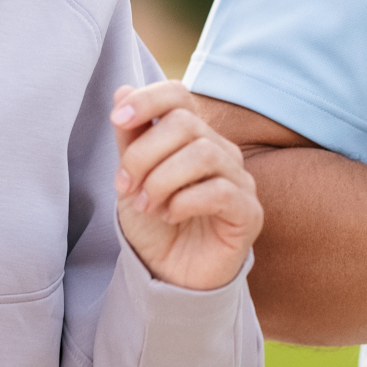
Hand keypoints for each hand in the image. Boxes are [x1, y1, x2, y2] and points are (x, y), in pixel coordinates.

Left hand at [112, 80, 262, 290]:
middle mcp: (221, 151)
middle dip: (144, 154)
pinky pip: (219, 191)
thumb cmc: (155, 226)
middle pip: (185, 124)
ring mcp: (240, 180)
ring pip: (203, 154)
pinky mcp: (248, 212)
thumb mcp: (131, 179)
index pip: (179, 95)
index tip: (118, 119)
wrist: (170, 277)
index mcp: (192, 137)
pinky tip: (170, 216)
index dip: (148, 99)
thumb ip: (130, 138)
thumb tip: (123, 89)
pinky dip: (185, 202)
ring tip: (146, 205)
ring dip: (162, 180)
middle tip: (126, 186)